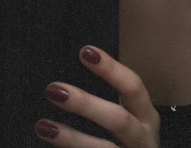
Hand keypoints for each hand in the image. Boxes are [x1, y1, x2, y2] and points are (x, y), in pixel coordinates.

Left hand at [35, 45, 159, 146]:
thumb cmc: (131, 142)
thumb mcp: (132, 120)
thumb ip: (111, 106)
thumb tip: (79, 77)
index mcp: (147, 117)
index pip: (132, 86)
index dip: (111, 69)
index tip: (85, 51)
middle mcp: (144, 138)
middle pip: (119, 120)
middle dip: (85, 104)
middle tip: (53, 89)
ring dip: (71, 138)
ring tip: (43, 126)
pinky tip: (52, 142)